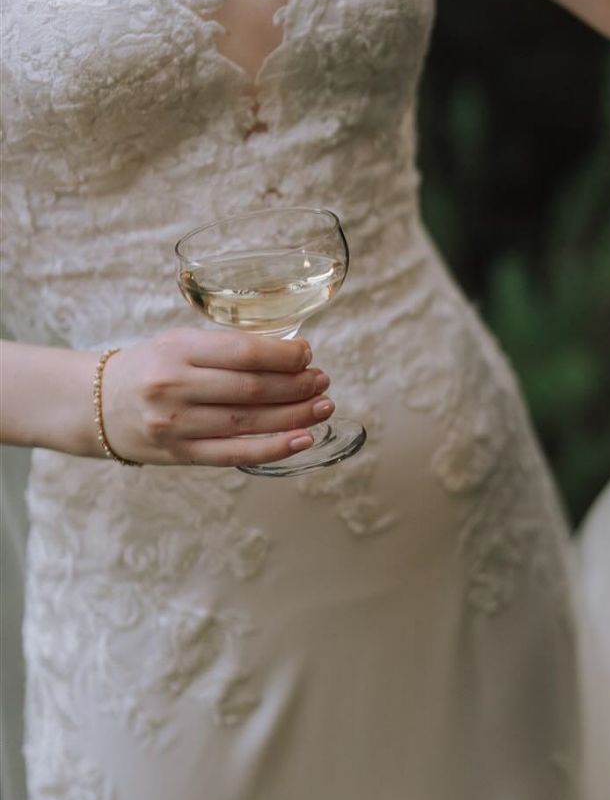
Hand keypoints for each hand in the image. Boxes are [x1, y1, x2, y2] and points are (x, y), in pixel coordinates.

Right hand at [99, 329, 332, 467]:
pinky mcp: (180, 455)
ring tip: (323, 406)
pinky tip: (303, 439)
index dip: (284, 356)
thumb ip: (225, 348)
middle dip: (296, 386)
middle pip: (251, 389)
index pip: (243, 353)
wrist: (96, 405)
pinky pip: (236, 454)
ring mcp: (176, 425)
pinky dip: (274, 447)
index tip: (307, 354)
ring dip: (295, 415)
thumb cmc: (149, 369)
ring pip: (249, 422)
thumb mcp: (178, 344)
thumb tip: (290, 355)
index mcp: (175, 350)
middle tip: (323, 381)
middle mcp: (174, 387)